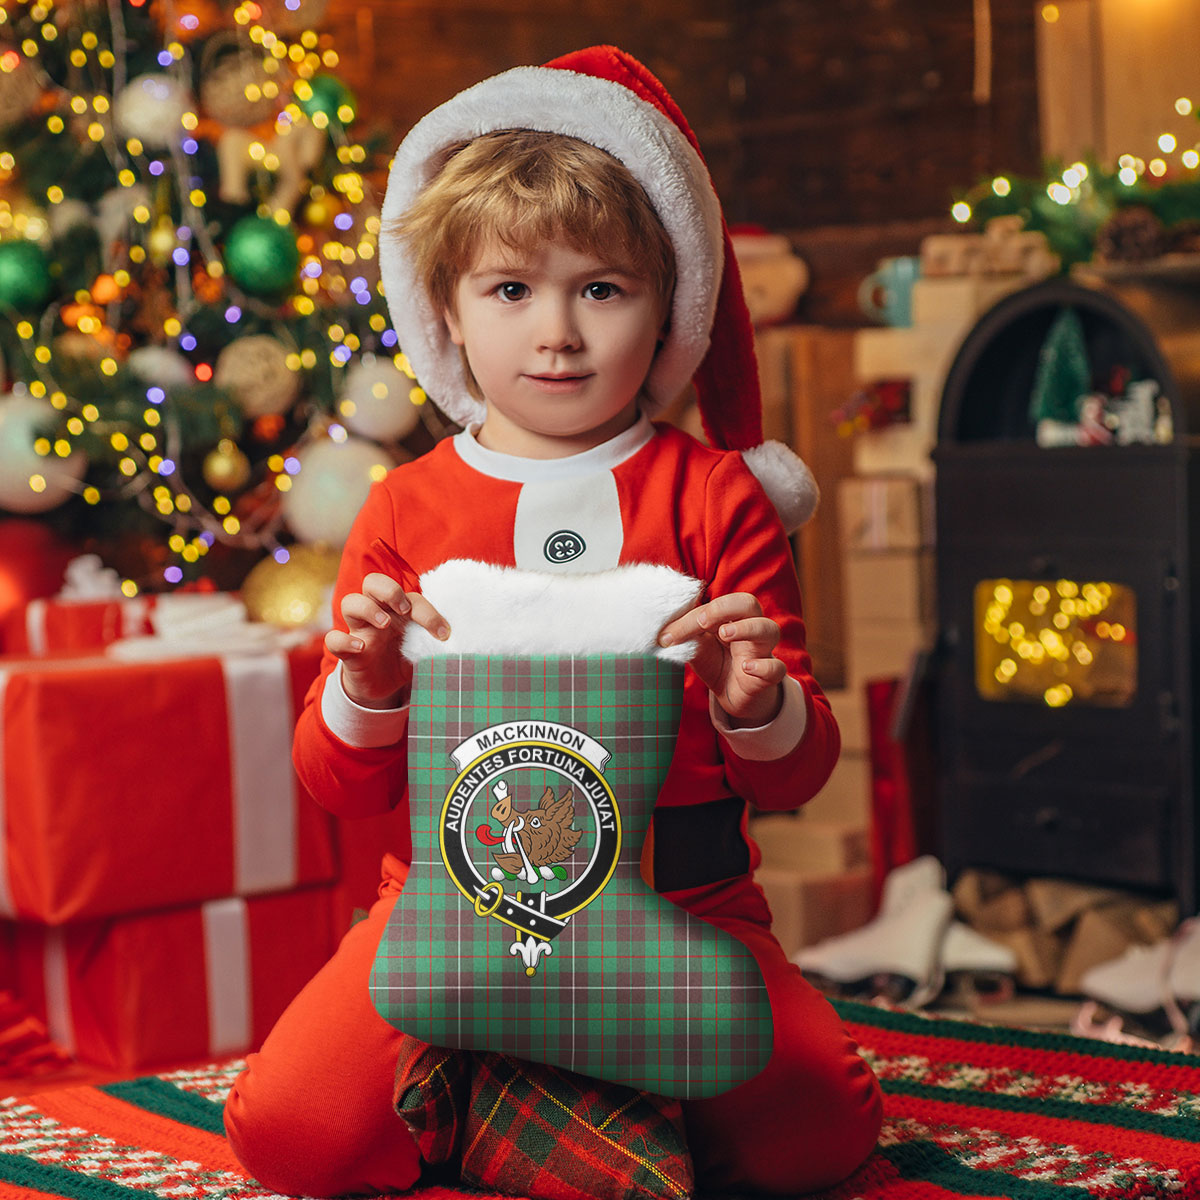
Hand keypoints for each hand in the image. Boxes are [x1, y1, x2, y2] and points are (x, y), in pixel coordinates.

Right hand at [324, 572, 448, 708]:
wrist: (384, 689)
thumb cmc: (405, 659)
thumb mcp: (423, 649)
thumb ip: (435, 642)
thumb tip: (461, 642)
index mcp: (398, 610)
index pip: (410, 596)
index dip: (428, 612)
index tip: (443, 633)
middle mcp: (377, 613)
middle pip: (373, 582)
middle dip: (389, 590)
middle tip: (404, 610)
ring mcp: (359, 630)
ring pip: (350, 602)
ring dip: (368, 608)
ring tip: (385, 624)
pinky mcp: (347, 652)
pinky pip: (333, 639)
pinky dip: (343, 640)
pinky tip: (361, 648)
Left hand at [658, 592, 784, 726]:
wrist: (734, 696)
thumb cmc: (717, 663)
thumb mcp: (697, 648)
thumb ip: (685, 636)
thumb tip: (661, 631)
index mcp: (731, 617)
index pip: (716, 605)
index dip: (692, 617)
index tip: (668, 636)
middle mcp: (750, 628)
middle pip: (749, 603)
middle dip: (724, 608)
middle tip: (702, 622)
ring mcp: (762, 651)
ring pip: (769, 630)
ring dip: (747, 628)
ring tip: (725, 634)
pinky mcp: (769, 676)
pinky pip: (776, 668)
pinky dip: (764, 666)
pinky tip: (746, 667)